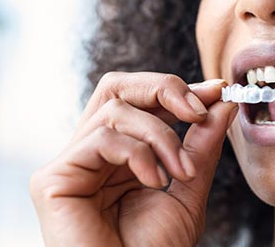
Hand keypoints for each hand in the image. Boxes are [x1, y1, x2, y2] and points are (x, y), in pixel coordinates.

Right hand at [30, 72, 236, 246]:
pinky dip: (138, 154)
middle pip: (118, 87)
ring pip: (115, 108)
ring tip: (178, 172)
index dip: (178, 90)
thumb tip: (221, 102)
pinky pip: (101, 138)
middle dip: (164, 89)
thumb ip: (202, 145)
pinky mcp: (53, 179)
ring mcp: (72, 164)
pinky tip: (154, 182)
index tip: (217, 92)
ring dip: (160, 135)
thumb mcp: (188, 187)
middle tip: (197, 111)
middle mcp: (94, 152)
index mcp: (121, 152)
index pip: (141, 100)